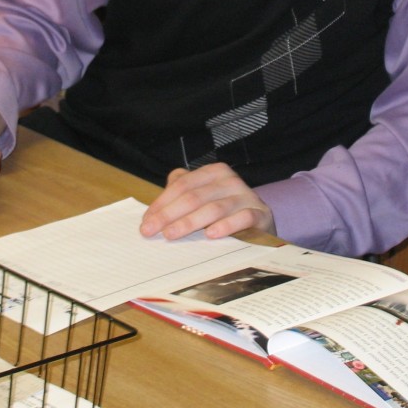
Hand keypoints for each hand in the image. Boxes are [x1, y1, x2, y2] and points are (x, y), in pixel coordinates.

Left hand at [140, 162, 274, 240]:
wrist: (261, 223)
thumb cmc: (225, 211)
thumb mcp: (202, 197)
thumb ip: (180, 196)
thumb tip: (151, 213)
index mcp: (214, 172)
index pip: (182, 186)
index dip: (162, 203)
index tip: (146, 222)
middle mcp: (230, 180)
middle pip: (194, 197)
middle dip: (169, 215)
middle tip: (151, 231)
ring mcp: (247, 196)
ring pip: (214, 208)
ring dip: (190, 222)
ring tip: (172, 235)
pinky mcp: (261, 213)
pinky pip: (242, 218)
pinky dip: (226, 226)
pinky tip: (211, 234)